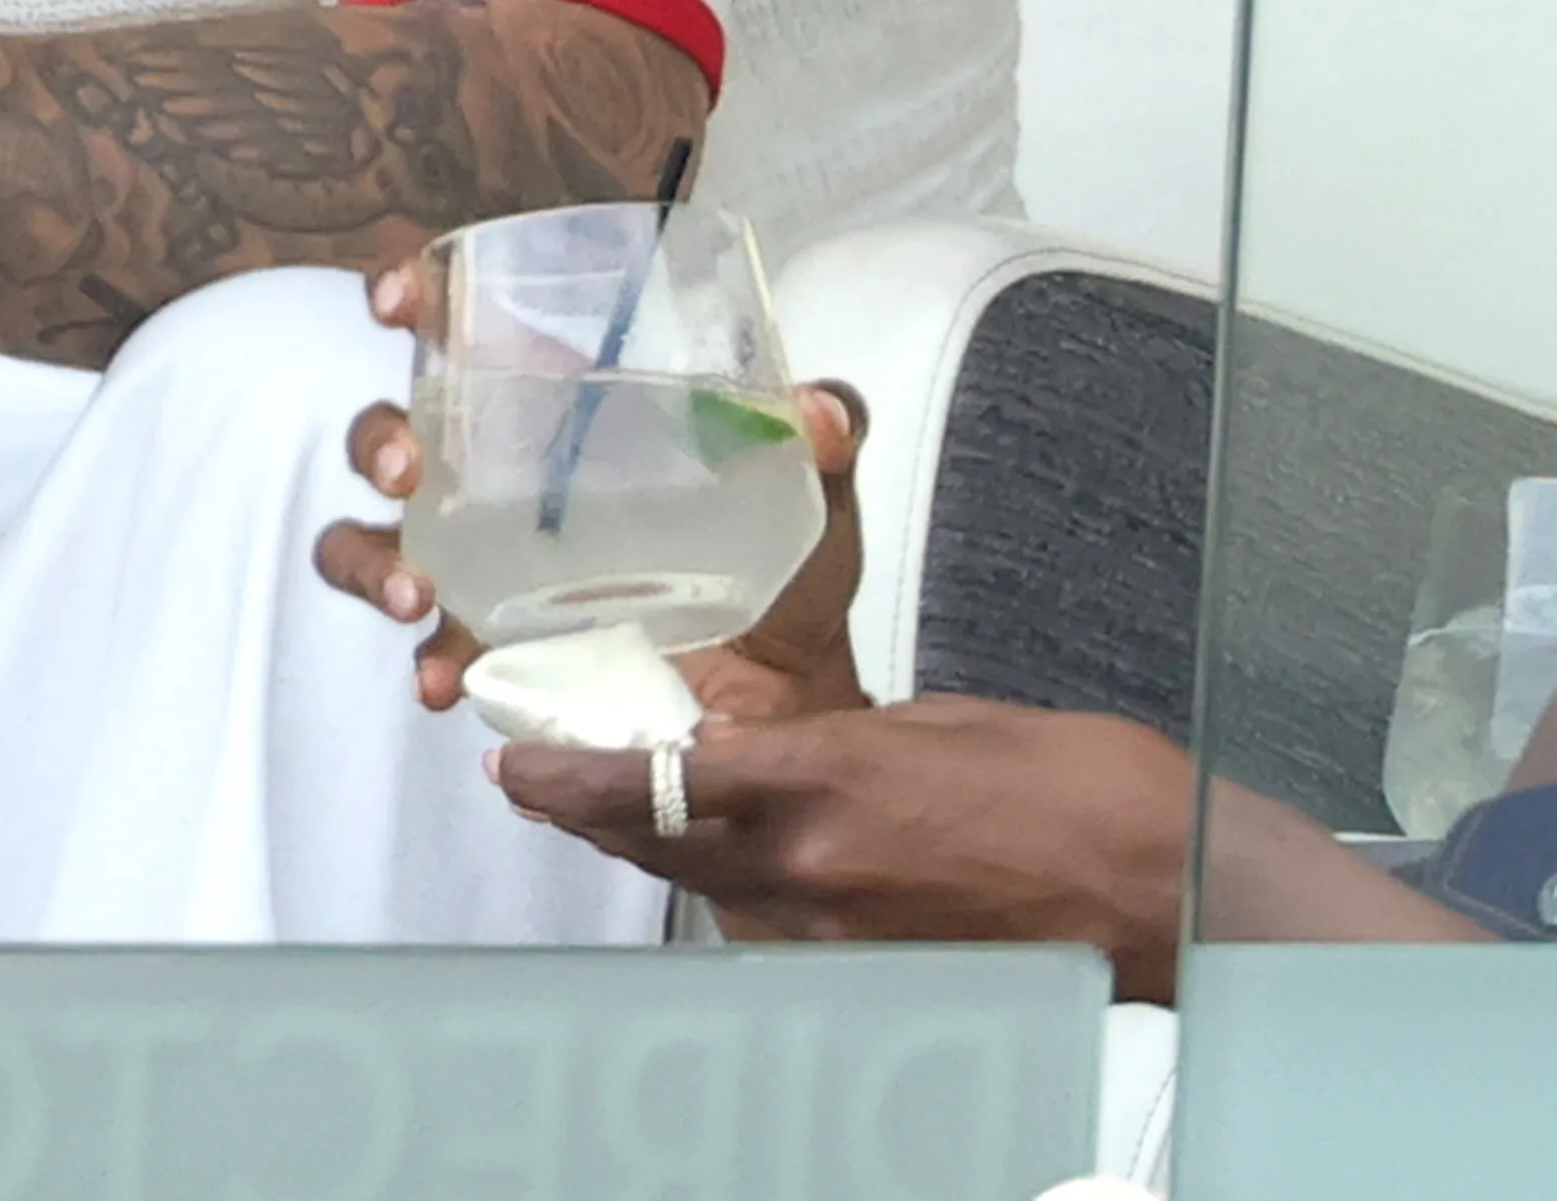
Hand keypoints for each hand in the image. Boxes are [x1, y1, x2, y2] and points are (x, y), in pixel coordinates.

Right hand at [311, 253, 874, 719]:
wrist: (788, 706)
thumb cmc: (782, 578)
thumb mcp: (812, 497)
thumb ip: (823, 438)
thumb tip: (819, 410)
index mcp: (553, 414)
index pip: (461, 334)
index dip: (410, 300)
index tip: (400, 305)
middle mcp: (495, 480)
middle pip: (390, 433)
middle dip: (380, 443)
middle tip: (410, 471)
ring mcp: (481, 568)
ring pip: (368, 540)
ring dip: (370, 559)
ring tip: (414, 592)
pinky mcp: (493, 651)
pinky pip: (430, 651)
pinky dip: (429, 664)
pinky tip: (446, 680)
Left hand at [492, 698, 1195, 988]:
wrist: (1171, 888)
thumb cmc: (1082, 787)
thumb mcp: (943, 722)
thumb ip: (845, 740)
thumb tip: (790, 753)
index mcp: (830, 779)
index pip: (661, 778)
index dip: (574, 776)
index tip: (516, 761)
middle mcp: (819, 863)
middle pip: (661, 844)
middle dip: (589, 814)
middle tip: (538, 785)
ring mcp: (844, 927)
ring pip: (711, 888)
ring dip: (659, 852)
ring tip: (614, 814)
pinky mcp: (878, 965)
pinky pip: (778, 924)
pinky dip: (739, 891)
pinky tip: (730, 864)